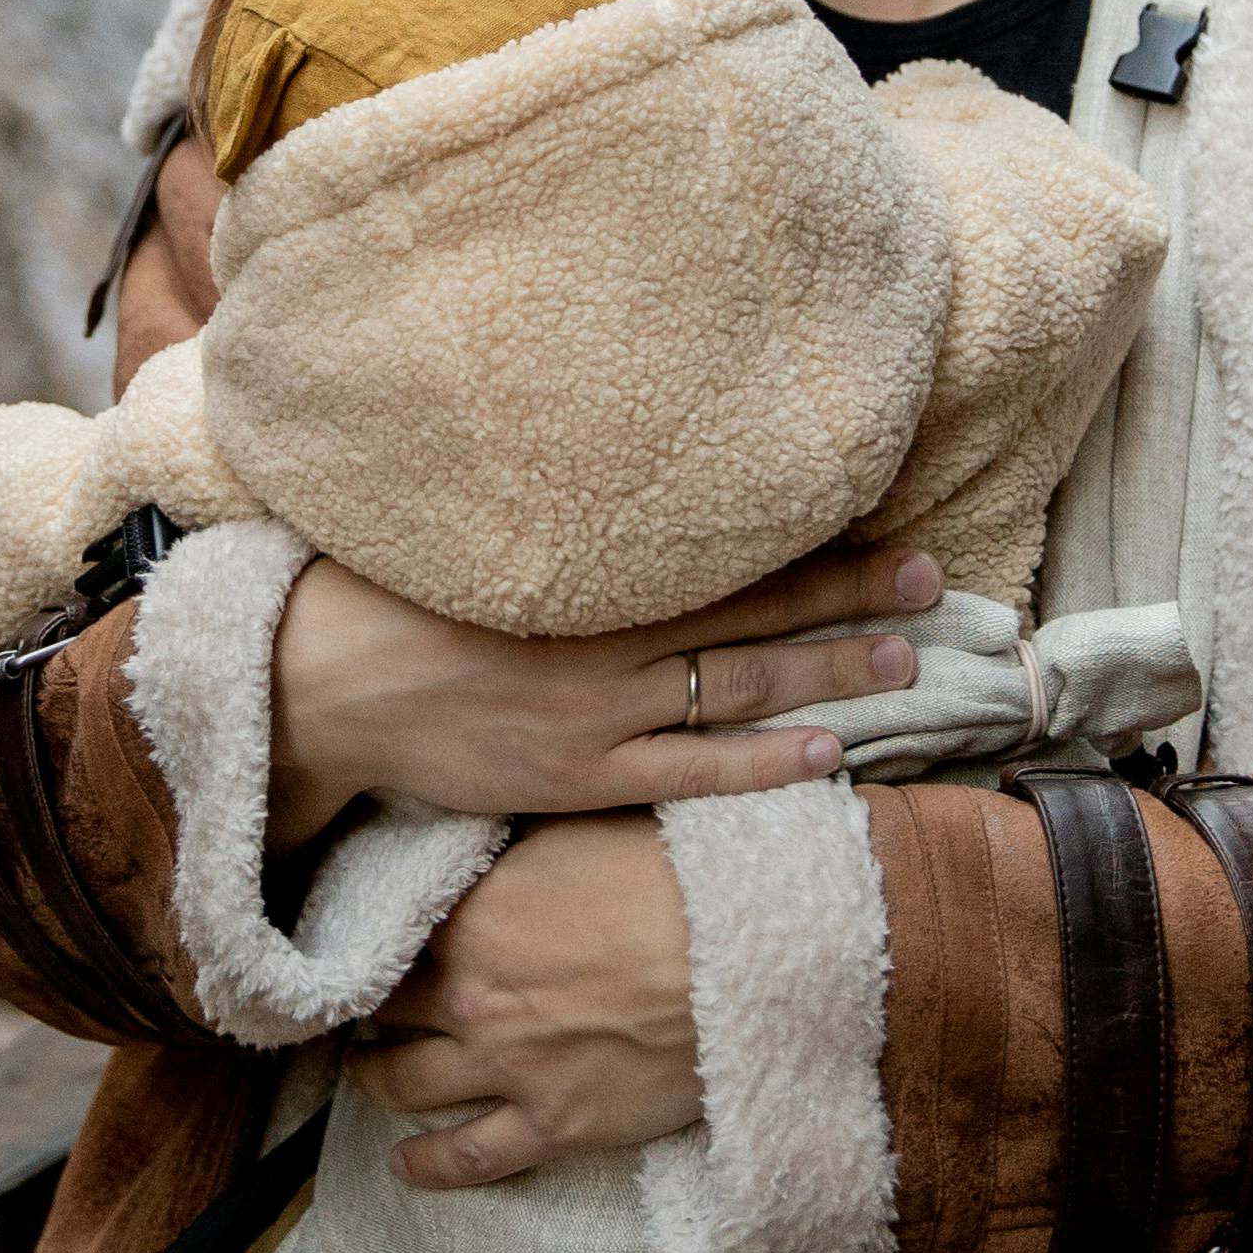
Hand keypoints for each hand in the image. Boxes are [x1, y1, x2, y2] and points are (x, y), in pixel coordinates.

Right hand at [265, 538, 939, 855]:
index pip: (725, 549)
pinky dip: (764, 762)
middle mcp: (607, 639)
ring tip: (910, 660)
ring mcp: (597, 716)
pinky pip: (691, 774)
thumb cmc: (387, 594)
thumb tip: (621, 473)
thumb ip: (554, 518)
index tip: (878, 509)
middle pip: (755, 612)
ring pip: (741, 689)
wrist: (318, 684)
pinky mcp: (576, 779)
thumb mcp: (474, 531)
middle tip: (934, 577)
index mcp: (588, 572)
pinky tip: (829, 752)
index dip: (808, 534)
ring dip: (833, 672)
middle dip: (851, 595)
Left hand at [356, 820, 700, 1185]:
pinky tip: (403, 1164)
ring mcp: (508, 1067)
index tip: (361, 933)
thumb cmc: (677, 877)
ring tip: (366, 1071)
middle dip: (366, 1004)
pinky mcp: (554, 1125)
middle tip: (356, 1003)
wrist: (749, 958)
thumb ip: (517, 848)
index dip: (372, 931)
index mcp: (474, 918)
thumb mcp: (582, 828)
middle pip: (385, 1006)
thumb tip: (486, 836)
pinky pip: (469, 1157)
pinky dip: (427, 1165)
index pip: (390, 928)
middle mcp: (473, 996)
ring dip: (376, 1077)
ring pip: (405, 1083)